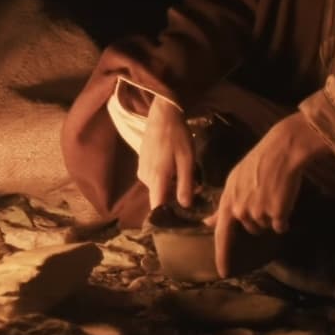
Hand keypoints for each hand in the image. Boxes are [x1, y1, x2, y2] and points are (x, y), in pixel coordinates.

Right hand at [136, 97, 195, 211]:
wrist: (162, 115)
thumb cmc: (177, 137)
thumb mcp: (187, 161)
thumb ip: (185, 184)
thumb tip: (185, 206)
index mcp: (156, 179)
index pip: (156, 208)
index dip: (167, 216)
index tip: (181, 219)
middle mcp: (145, 178)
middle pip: (159, 198)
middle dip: (174, 198)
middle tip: (192, 191)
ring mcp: (141, 170)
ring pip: (158, 187)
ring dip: (170, 186)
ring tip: (186, 176)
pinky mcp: (142, 164)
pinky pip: (154, 178)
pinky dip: (164, 178)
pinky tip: (175, 167)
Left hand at [211, 110, 318, 276]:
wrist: (282, 151)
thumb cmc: (258, 164)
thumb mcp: (233, 182)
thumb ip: (222, 206)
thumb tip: (207, 223)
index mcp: (228, 200)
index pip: (221, 234)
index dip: (222, 255)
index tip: (222, 272)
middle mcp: (240, 209)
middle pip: (249, 229)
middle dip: (257, 218)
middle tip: (264, 195)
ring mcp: (258, 212)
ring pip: (265, 226)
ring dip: (270, 216)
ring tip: (273, 193)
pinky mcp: (277, 213)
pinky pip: (280, 226)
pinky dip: (283, 217)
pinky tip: (284, 199)